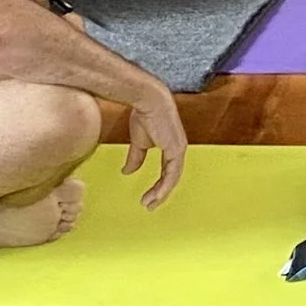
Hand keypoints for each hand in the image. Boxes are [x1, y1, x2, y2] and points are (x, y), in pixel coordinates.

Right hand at [117, 63, 187, 207]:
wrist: (147, 100)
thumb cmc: (144, 115)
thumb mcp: (139, 142)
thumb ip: (136, 158)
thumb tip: (127, 172)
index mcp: (171, 147)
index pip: (167, 171)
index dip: (159, 185)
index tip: (149, 197)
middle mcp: (178, 150)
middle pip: (171, 178)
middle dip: (160, 193)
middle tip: (150, 205)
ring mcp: (179, 149)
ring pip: (173, 179)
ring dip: (161, 193)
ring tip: (150, 204)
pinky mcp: (176, 149)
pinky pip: (172, 173)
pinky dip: (164, 186)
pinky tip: (156, 195)